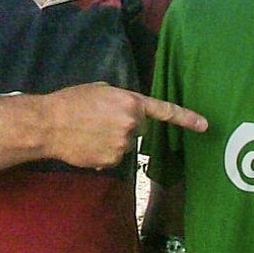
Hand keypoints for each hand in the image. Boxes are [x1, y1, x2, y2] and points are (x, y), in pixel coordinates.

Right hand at [43, 83, 206, 169]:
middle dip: (126, 125)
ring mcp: (122, 146)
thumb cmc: (72, 102)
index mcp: (131, 102)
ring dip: (113, 140)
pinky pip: (114, 158)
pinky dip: (103, 153)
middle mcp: (131, 124)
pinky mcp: (111, 161)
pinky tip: (87, 144)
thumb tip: (129, 113)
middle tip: (100, 120)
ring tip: (89, 132)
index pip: (165, 111)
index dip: (186, 118)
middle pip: (139, 129)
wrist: (48, 124)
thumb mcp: (102, 91)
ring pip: (126, 145)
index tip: (205, 125)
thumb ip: (122, 101)